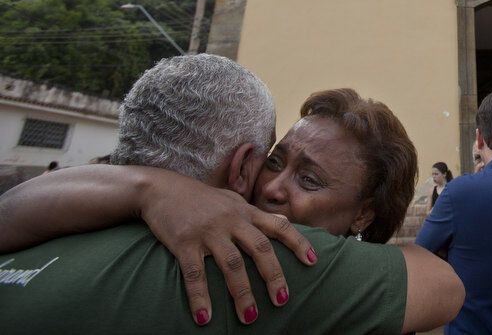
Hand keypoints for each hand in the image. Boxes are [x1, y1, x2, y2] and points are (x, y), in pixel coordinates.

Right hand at [140, 174, 314, 325]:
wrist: (161, 189)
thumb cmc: (201, 199)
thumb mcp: (232, 201)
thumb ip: (256, 214)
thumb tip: (283, 220)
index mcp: (246, 212)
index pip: (279, 226)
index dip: (298, 243)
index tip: (313, 262)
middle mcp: (232, 220)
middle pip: (260, 249)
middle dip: (274, 276)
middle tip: (282, 300)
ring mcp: (209, 231)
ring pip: (232, 265)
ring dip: (242, 293)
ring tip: (250, 319)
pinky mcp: (184, 242)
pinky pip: (194, 274)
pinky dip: (200, 297)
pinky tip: (205, 318)